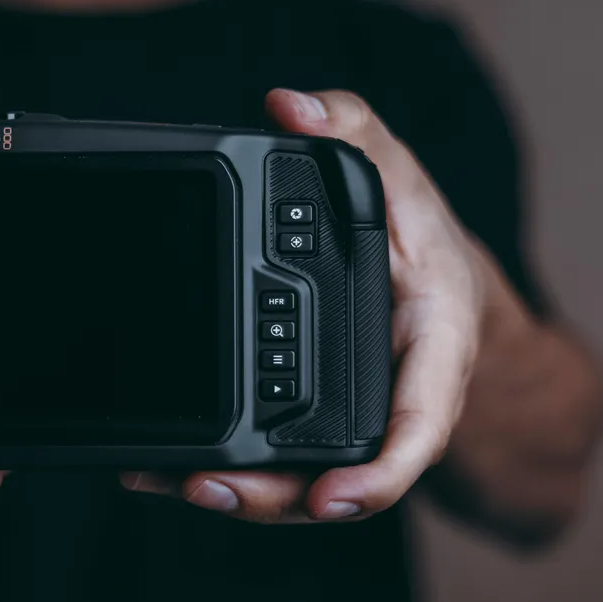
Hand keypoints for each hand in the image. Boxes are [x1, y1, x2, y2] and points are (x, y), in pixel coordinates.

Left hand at [123, 89, 495, 523]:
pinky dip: (227, 472)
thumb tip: (291, 104)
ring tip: (167, 482)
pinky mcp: (311, 425)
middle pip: (341, 475)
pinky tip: (167, 467)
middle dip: (276, 496)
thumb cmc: (420, 239)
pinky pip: (277, 460)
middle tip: (208, 489)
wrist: (435, 284)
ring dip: (240, 495)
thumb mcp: (401, 175)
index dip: (379, 474)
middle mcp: (390, 401)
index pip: (417, 426)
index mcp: (431, 352)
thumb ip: (353, 133)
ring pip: (300, 482)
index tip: (332, 497)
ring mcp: (348, 420)